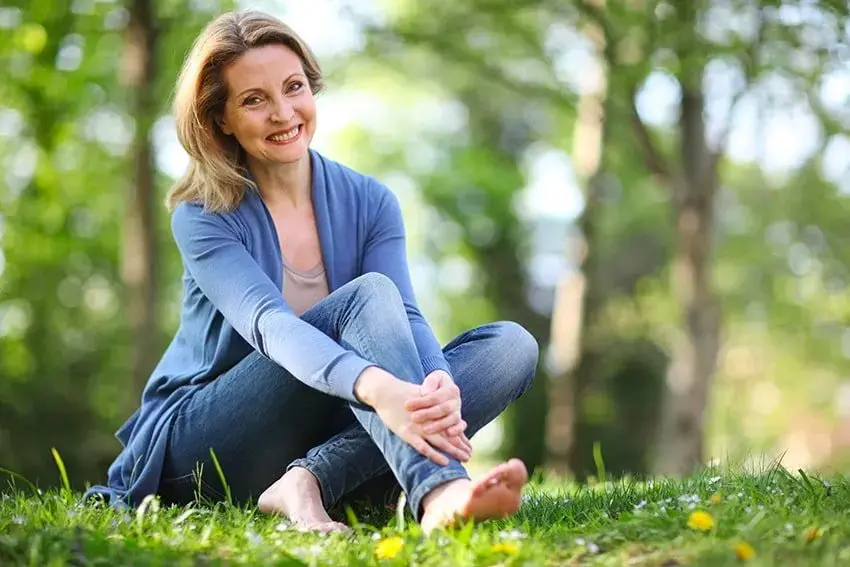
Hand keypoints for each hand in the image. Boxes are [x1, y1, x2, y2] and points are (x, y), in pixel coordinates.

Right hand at [354, 367, 470, 464]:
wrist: (385, 391)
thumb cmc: (402, 393)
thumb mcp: (421, 395)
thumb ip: (431, 404)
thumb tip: (442, 411)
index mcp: (433, 409)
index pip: (451, 424)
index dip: (460, 435)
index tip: (469, 444)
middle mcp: (429, 418)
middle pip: (449, 433)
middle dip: (460, 445)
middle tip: (470, 455)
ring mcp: (419, 427)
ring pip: (441, 441)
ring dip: (454, 451)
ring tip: (465, 459)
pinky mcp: (407, 433)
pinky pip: (424, 447)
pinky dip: (435, 454)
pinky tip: (445, 461)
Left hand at [405, 371, 465, 436]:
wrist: (444, 389)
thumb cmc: (435, 384)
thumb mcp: (433, 377)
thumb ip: (430, 382)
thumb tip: (425, 392)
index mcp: (450, 389)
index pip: (435, 397)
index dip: (421, 402)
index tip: (406, 405)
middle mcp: (456, 401)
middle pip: (443, 408)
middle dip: (428, 414)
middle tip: (413, 418)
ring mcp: (458, 412)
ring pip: (452, 419)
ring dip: (439, 425)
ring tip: (424, 429)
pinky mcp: (459, 421)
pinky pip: (461, 426)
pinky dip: (457, 430)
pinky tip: (448, 434)